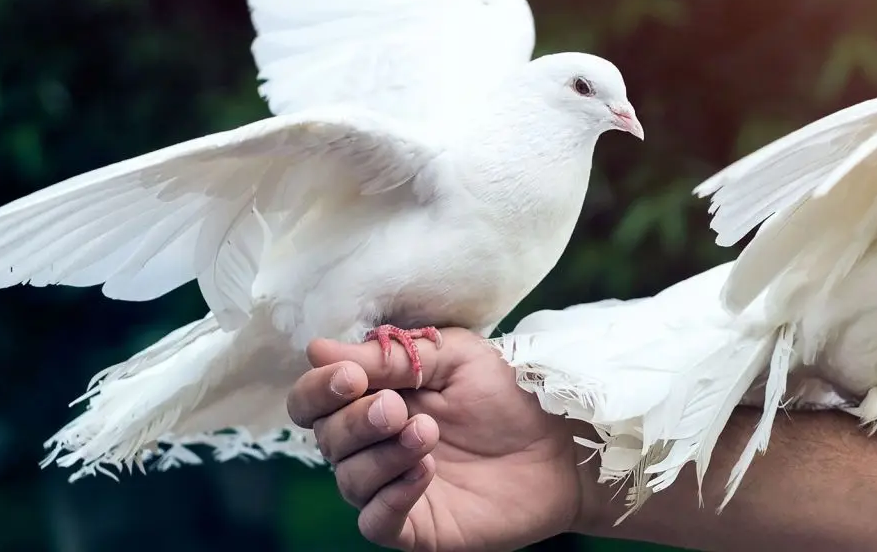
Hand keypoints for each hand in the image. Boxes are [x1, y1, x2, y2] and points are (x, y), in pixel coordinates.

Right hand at [287, 328, 590, 549]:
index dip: (320, 388)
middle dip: (354, 420)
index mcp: (376, 395)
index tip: (350, 376)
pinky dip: (391, 496)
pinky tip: (424, 471)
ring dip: (382, 454)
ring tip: (428, 434)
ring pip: (349, 479)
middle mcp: (374, 444)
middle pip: (326, 438)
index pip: (314, 399)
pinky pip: (376, 521)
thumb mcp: (456, 356)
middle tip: (396, 408)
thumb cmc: (510, 394)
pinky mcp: (417, 526)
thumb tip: (318, 350)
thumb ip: (393, 355)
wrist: (562, 443)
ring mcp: (392, 487)